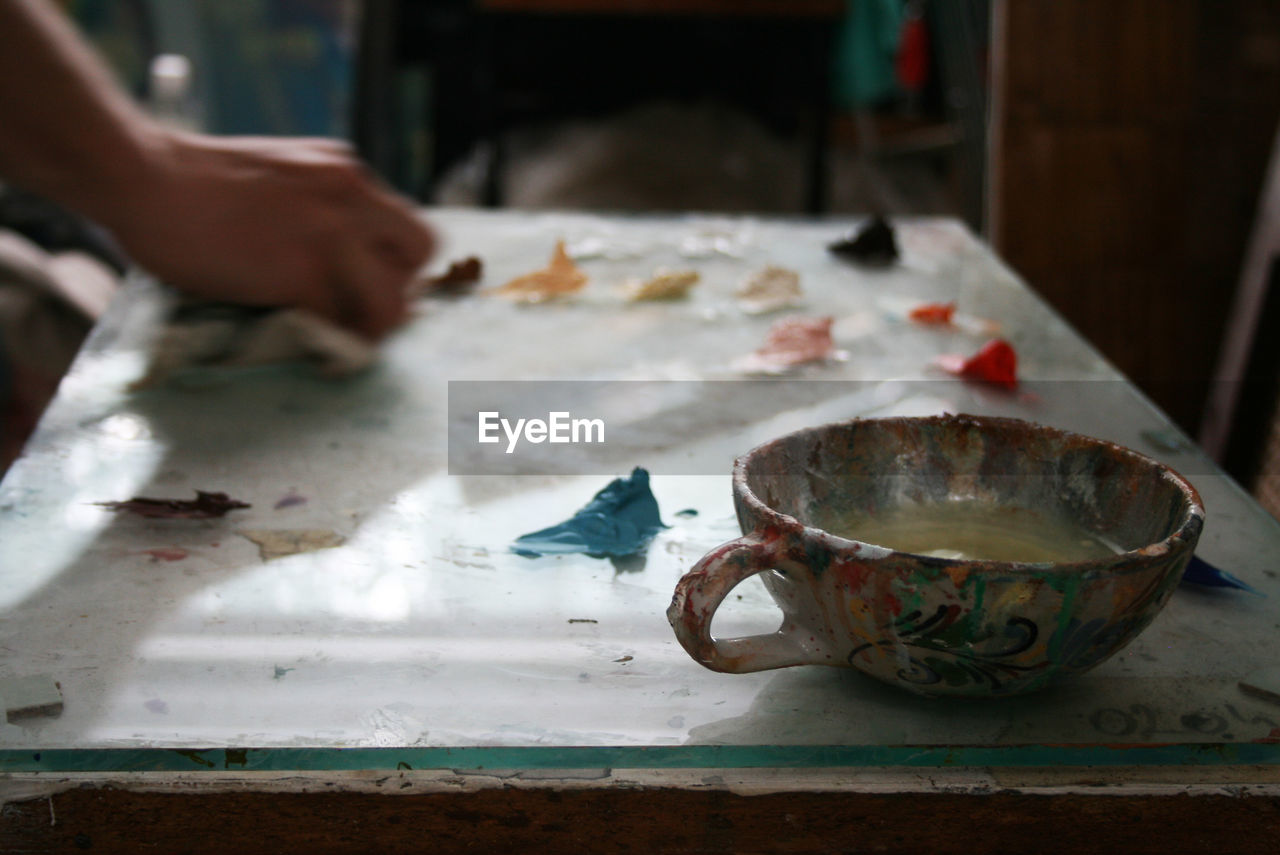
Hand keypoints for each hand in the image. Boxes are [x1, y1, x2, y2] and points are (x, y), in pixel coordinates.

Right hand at [101, 131, 434, 339]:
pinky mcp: (301, 274)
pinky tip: (311, 351)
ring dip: (371, 327)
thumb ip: (317, 207)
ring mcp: (331, 236)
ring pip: (393, 301)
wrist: (142, 177)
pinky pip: (341, 326)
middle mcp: (350, 196)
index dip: (396, 262)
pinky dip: (330, 345)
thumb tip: (339, 262)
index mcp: (344, 171)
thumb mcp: (279, 175)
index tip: (372, 285)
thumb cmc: (190, 181)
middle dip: (399, 288)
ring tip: (340, 339)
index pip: (407, 223)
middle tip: (364, 311)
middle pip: (420, 253)